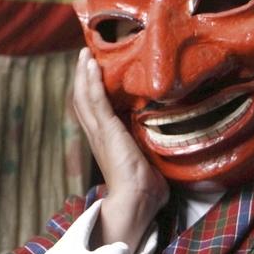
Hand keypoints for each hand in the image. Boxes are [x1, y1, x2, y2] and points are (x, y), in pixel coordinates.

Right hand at [73, 48, 168, 253]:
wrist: (136, 200)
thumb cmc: (146, 188)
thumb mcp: (149, 160)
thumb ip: (153, 148)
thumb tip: (171, 144)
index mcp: (105, 141)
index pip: (93, 111)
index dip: (91, 91)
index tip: (94, 72)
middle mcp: (97, 134)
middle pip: (83, 100)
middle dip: (83, 76)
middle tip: (85, 55)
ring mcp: (99, 132)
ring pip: (85, 96)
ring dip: (84, 73)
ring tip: (86, 54)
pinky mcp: (106, 130)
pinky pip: (96, 100)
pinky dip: (92, 81)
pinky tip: (92, 65)